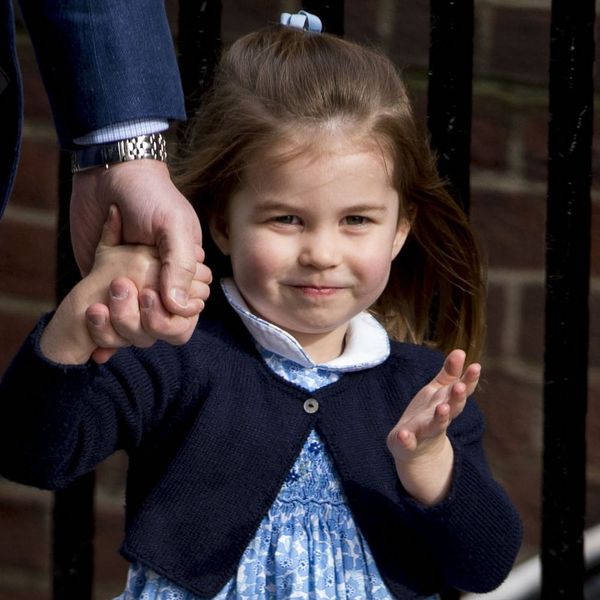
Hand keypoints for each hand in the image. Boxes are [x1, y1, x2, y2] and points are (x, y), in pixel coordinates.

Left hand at [85, 206, 210, 362]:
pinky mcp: (102, 281)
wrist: (107, 173)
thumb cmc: (149, 195)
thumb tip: (178, 306)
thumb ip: (180, 265)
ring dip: (119, 325)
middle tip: (127, 294)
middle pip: (161, 322)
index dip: (174, 317)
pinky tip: (96, 336)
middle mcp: (159, 280)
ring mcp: (131, 283)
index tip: (152, 299)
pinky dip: (102, 329)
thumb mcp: (173, 225)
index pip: (188, 310)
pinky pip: (107, 314)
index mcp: (183, 269)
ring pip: (133, 324)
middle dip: (144, 322)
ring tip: (102, 308)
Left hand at [386, 349, 480, 504]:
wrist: (416, 451)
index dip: (469, 380)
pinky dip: (406, 439)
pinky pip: (407, 443)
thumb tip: (461, 351)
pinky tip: (404, 434)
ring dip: (440, 418)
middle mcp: (439, 418)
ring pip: (435, 426)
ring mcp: (424, 432)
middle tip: (460, 387)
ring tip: (442, 408)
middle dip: (457, 398)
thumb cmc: (429, 414)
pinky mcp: (407, 444)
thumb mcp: (438, 391)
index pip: (461, 391)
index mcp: (446, 403)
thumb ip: (449, 373)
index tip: (476, 366)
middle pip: (452, 408)